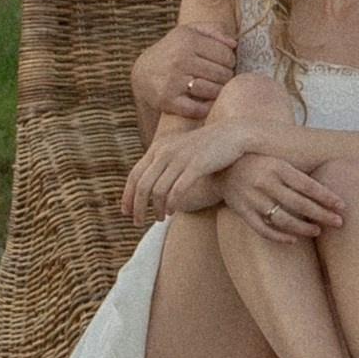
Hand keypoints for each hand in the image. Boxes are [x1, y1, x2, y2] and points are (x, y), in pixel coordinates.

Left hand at [125, 112, 265, 226]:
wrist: (233, 135)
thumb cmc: (206, 147)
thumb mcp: (180, 151)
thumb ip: (164, 164)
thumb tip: (151, 187)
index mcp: (158, 148)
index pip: (135, 175)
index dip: (127, 195)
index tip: (125, 212)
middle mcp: (165, 151)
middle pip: (142, 185)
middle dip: (138, 207)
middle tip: (137, 222)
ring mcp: (180, 158)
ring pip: (158, 190)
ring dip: (156, 209)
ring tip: (159, 219)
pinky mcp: (196, 165)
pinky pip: (177, 190)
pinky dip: (172, 204)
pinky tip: (173, 212)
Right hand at [134, 21, 237, 131]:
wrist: (143, 72)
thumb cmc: (173, 50)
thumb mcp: (189, 32)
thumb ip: (213, 30)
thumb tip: (233, 43)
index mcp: (188, 40)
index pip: (226, 55)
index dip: (230, 61)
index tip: (224, 64)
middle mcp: (180, 59)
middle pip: (222, 74)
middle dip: (226, 77)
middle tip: (220, 78)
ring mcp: (173, 81)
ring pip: (213, 91)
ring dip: (218, 92)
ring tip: (214, 88)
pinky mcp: (167, 100)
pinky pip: (198, 109)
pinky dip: (206, 108)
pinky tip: (206, 102)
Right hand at [219, 150, 350, 243]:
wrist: (220, 167)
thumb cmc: (257, 163)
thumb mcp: (277, 161)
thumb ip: (297, 173)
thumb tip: (328, 187)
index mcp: (277, 167)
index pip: (307, 185)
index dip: (326, 196)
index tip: (342, 206)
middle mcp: (265, 182)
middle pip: (299, 203)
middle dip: (322, 214)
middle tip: (339, 222)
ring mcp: (252, 199)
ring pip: (282, 219)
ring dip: (303, 228)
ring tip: (318, 231)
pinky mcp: (242, 212)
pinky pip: (262, 229)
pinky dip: (279, 237)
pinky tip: (293, 240)